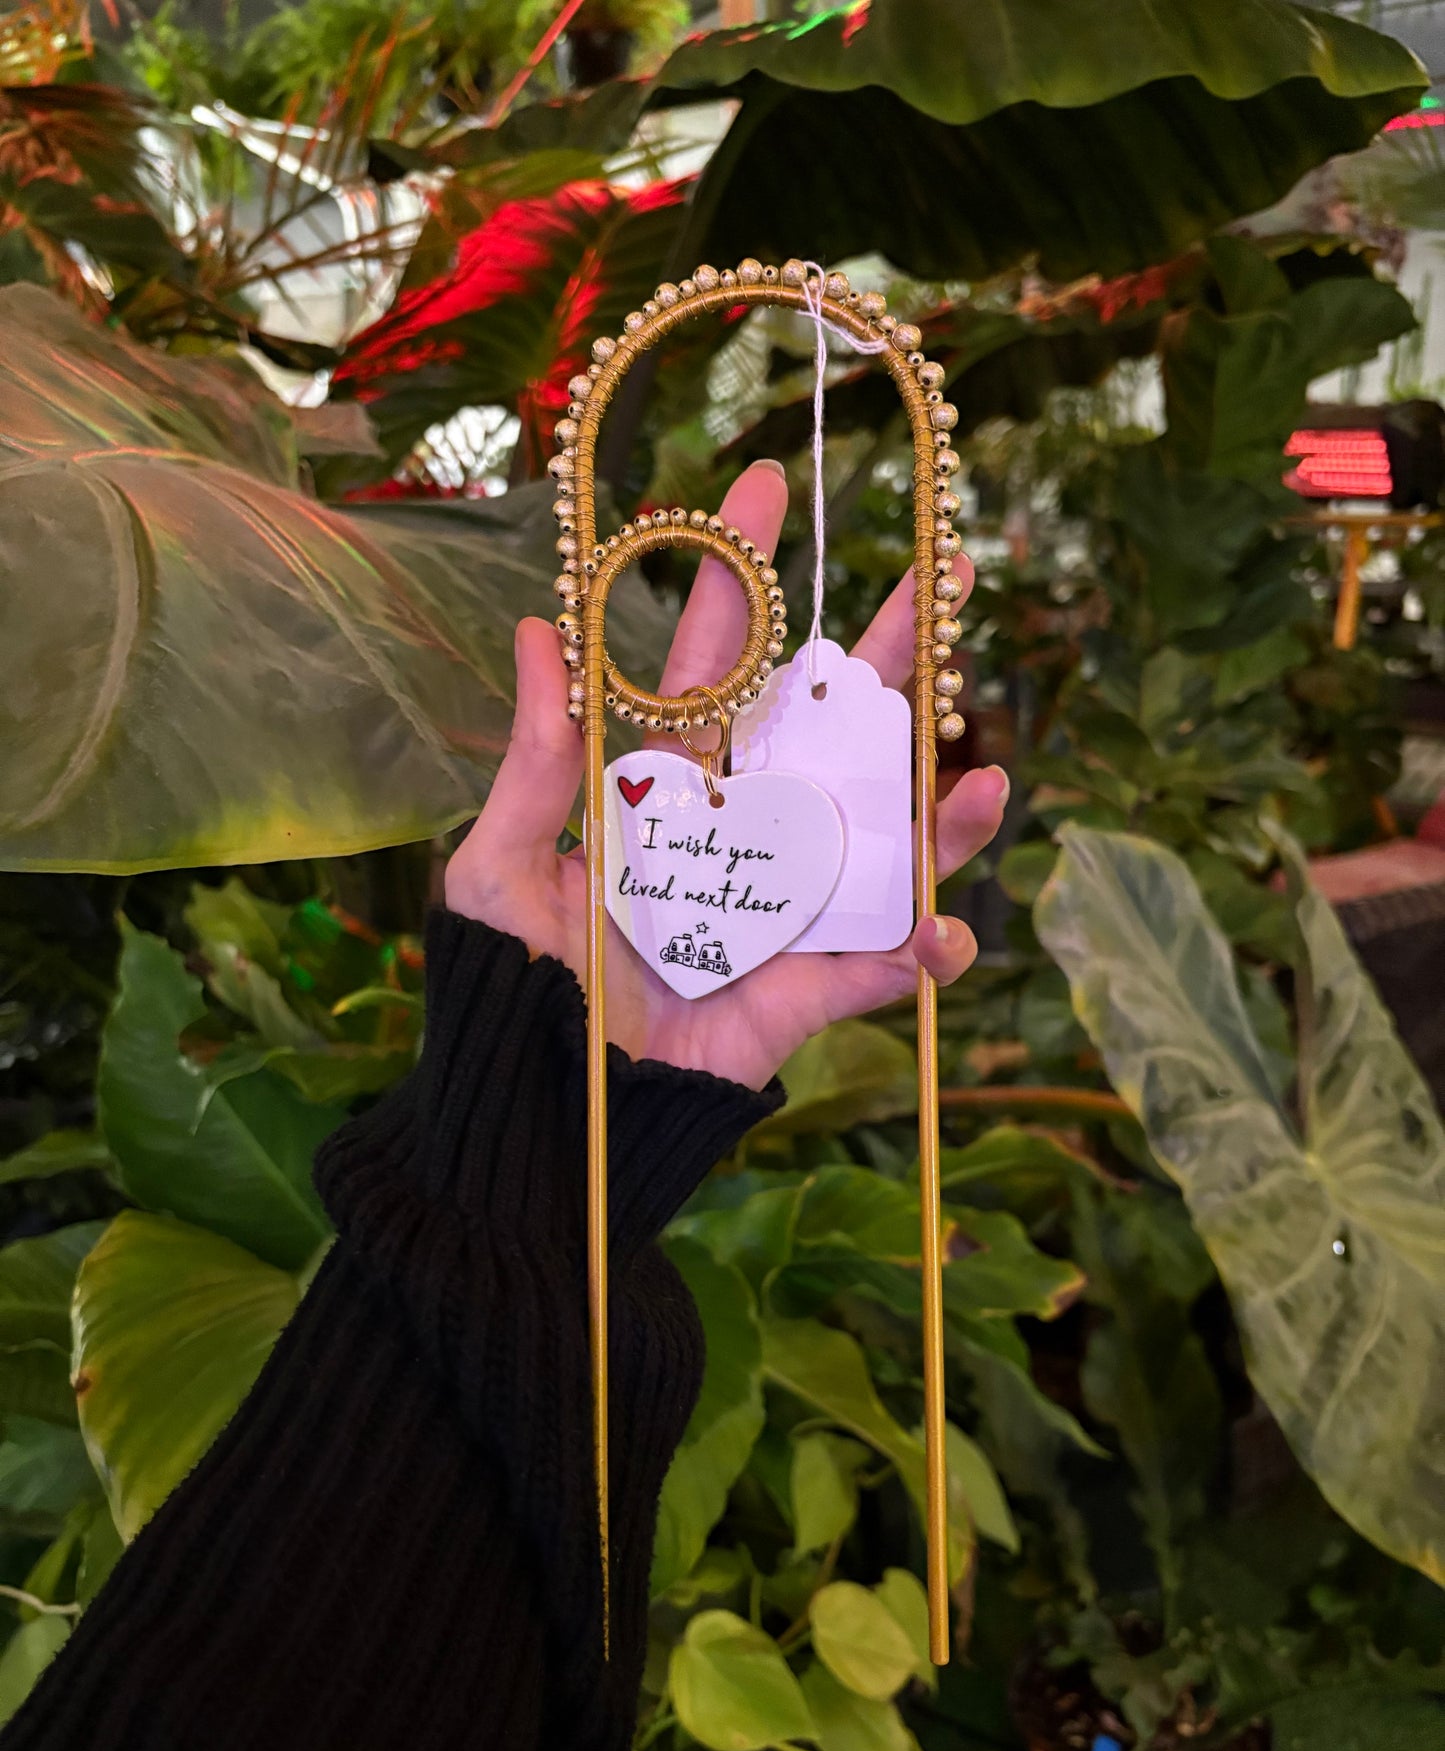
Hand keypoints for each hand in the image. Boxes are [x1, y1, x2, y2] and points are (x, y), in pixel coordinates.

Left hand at [446, 460, 1007, 1089]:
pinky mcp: (812, 990)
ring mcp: (786, 908)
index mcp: (666, 789)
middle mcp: (740, 833)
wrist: (544, 1114)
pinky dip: (926, 949)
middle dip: (891, 658)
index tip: (765, 481)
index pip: (717, 664)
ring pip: (884, 840)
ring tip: (986, 779)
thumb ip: (539, 762)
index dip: (742, 575)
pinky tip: (942, 931)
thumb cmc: (511, 987)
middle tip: (950, 579)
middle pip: (830, 729)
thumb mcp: (501, 868)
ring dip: (941, 810)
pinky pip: (887, 964)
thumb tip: (541, 628)